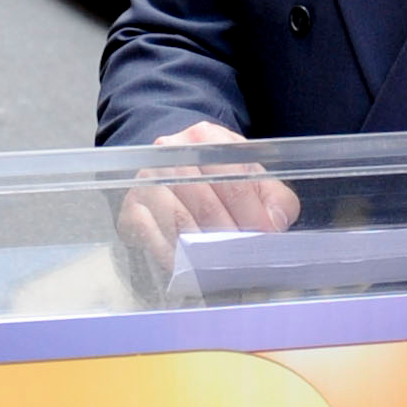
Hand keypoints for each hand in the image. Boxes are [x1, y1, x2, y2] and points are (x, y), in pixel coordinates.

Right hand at [118, 120, 299, 289]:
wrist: (178, 171)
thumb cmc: (224, 181)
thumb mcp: (256, 181)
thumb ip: (274, 200)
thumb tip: (273, 225)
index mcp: (208, 138)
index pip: (233, 178)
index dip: (252, 213)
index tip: (265, 238)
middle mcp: (171, 151)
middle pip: (204, 201)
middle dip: (228, 235)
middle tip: (245, 259)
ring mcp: (147, 178)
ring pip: (177, 219)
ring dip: (202, 248)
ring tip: (223, 267)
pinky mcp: (131, 206)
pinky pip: (150, 234)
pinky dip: (172, 255)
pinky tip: (190, 268)